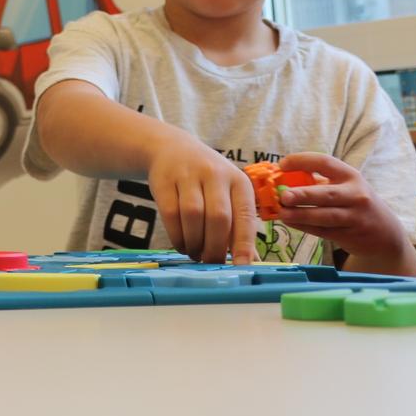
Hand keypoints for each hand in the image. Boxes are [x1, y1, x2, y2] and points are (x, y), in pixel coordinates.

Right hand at [147, 137, 256, 263]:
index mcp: (238, 181)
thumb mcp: (228, 193)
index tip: (241, 267)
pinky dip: (177, 235)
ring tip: (195, 253)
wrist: (172, 148)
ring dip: (194, 242)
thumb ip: (239, 224)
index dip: (244, 243)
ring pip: (193, 215)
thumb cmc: (207, 179)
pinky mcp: (164, 180)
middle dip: (215, 247)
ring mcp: (187, 175)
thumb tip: (251, 260)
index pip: (245, 215)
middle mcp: (215, 174)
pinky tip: (181, 243)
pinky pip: (170, 214)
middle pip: (219, 217)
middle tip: (211, 263)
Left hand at [276, 152, 415, 274]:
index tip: (282, 164)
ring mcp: (355, 217)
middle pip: (327, 194)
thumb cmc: (355, 203)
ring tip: (282, 213)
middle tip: (283, 196)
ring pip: (325, 216)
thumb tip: (281, 179)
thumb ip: (319, 182)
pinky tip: (290, 223)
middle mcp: (356, 195)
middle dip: (304, 194)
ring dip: (301, 215)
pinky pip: (324, 231)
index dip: (302, 161)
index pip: (325, 162)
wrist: (386, 233)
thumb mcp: (345, 186)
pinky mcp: (350, 235)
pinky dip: (305, 227)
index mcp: (351, 176)